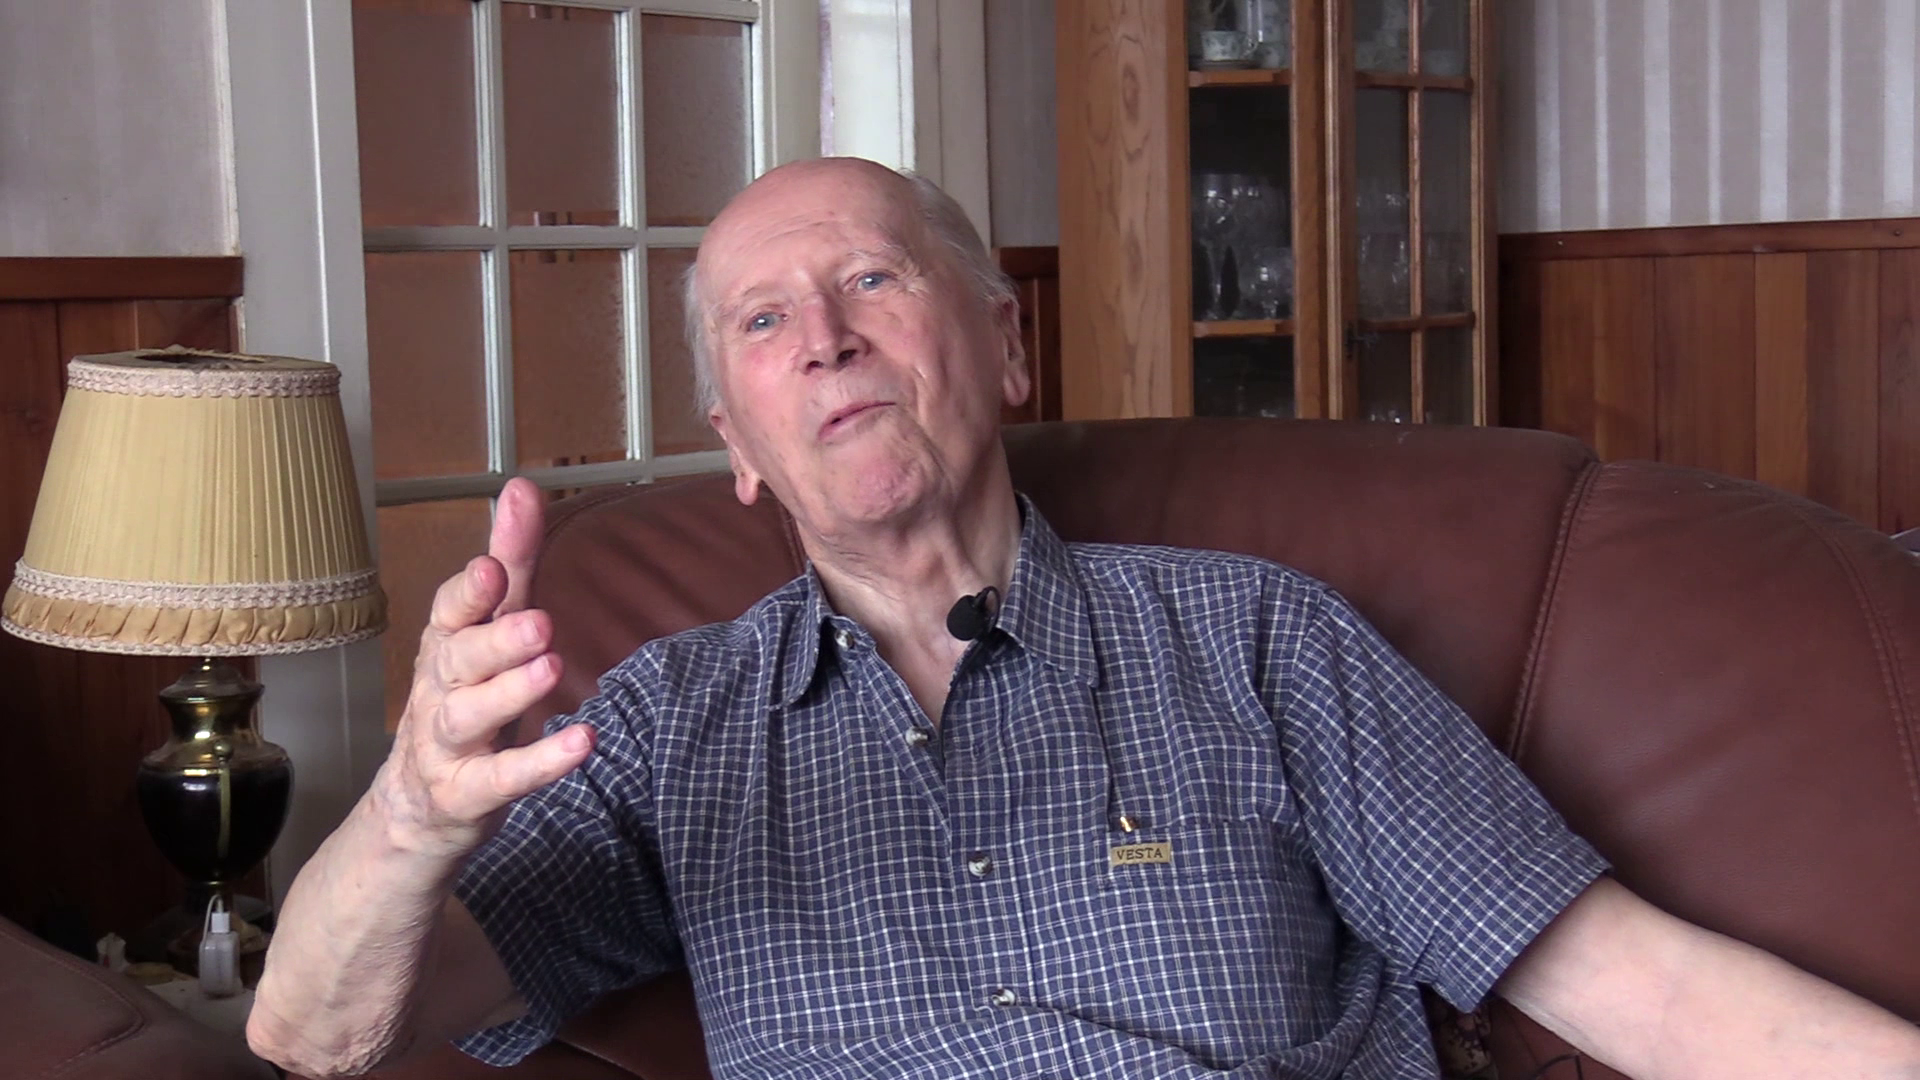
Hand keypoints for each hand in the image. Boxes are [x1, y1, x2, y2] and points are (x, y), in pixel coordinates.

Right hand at [377, 477, 594, 857]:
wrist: (417, 805)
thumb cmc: (462, 699)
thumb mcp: (487, 630)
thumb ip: (511, 565)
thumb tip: (522, 487)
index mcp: (445, 645)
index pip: (450, 611)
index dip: (470, 592)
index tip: (493, 569)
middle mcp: (439, 689)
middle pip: (459, 660)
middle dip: (496, 640)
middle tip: (539, 623)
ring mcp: (448, 744)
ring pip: (470, 716)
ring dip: (510, 693)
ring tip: (552, 669)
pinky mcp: (467, 793)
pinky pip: (501, 779)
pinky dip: (540, 763)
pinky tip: (582, 742)